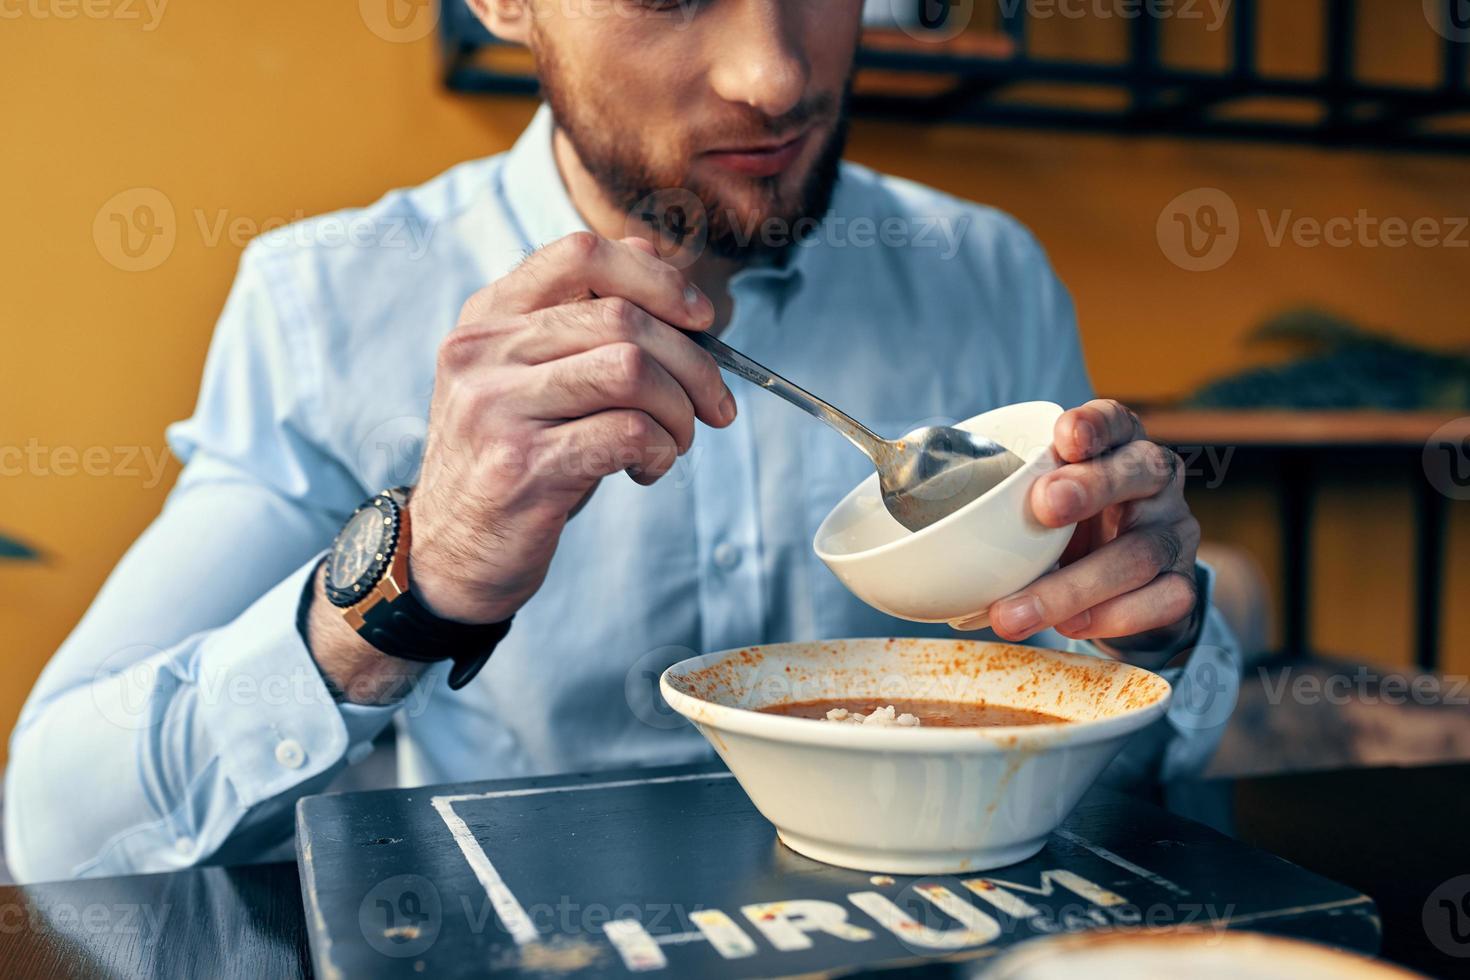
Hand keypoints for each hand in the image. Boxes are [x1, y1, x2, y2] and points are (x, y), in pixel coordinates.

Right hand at [409, 232, 733, 623]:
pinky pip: (628, 432)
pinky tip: (648, 468)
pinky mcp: (521, 468)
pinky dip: (661, 450)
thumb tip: (656, 263)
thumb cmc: (515, 459)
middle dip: (694, 362)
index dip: (658, 279)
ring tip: (675, 441)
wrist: (450, 552)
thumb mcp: (534, 378)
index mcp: (490, 317)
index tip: (700, 319)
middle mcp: (483, 352)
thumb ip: (582, 320)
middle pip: (623, 318)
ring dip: (680, 409)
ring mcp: (497, 408)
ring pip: (632, 370)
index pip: (582, 255)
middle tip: (713, 404)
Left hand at [984, 399, 1202, 662]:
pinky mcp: (1180, 584)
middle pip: (1139, 472)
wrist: (1125, 592)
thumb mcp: (1038, 505)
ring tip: (1017, 612)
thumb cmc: (1069, 532)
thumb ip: (1005, 503)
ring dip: (1074, 585)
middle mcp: (1154, 483)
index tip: (1064, 437)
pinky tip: (1071, 628)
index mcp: (1118, 447)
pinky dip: (1112, 617)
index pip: (1114, 420)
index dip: (1093, 424)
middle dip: (1091, 487)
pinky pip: (1161, 600)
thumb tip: (923, 539)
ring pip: (1139, 553)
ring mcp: (1173, 533)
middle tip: (1043, 506)